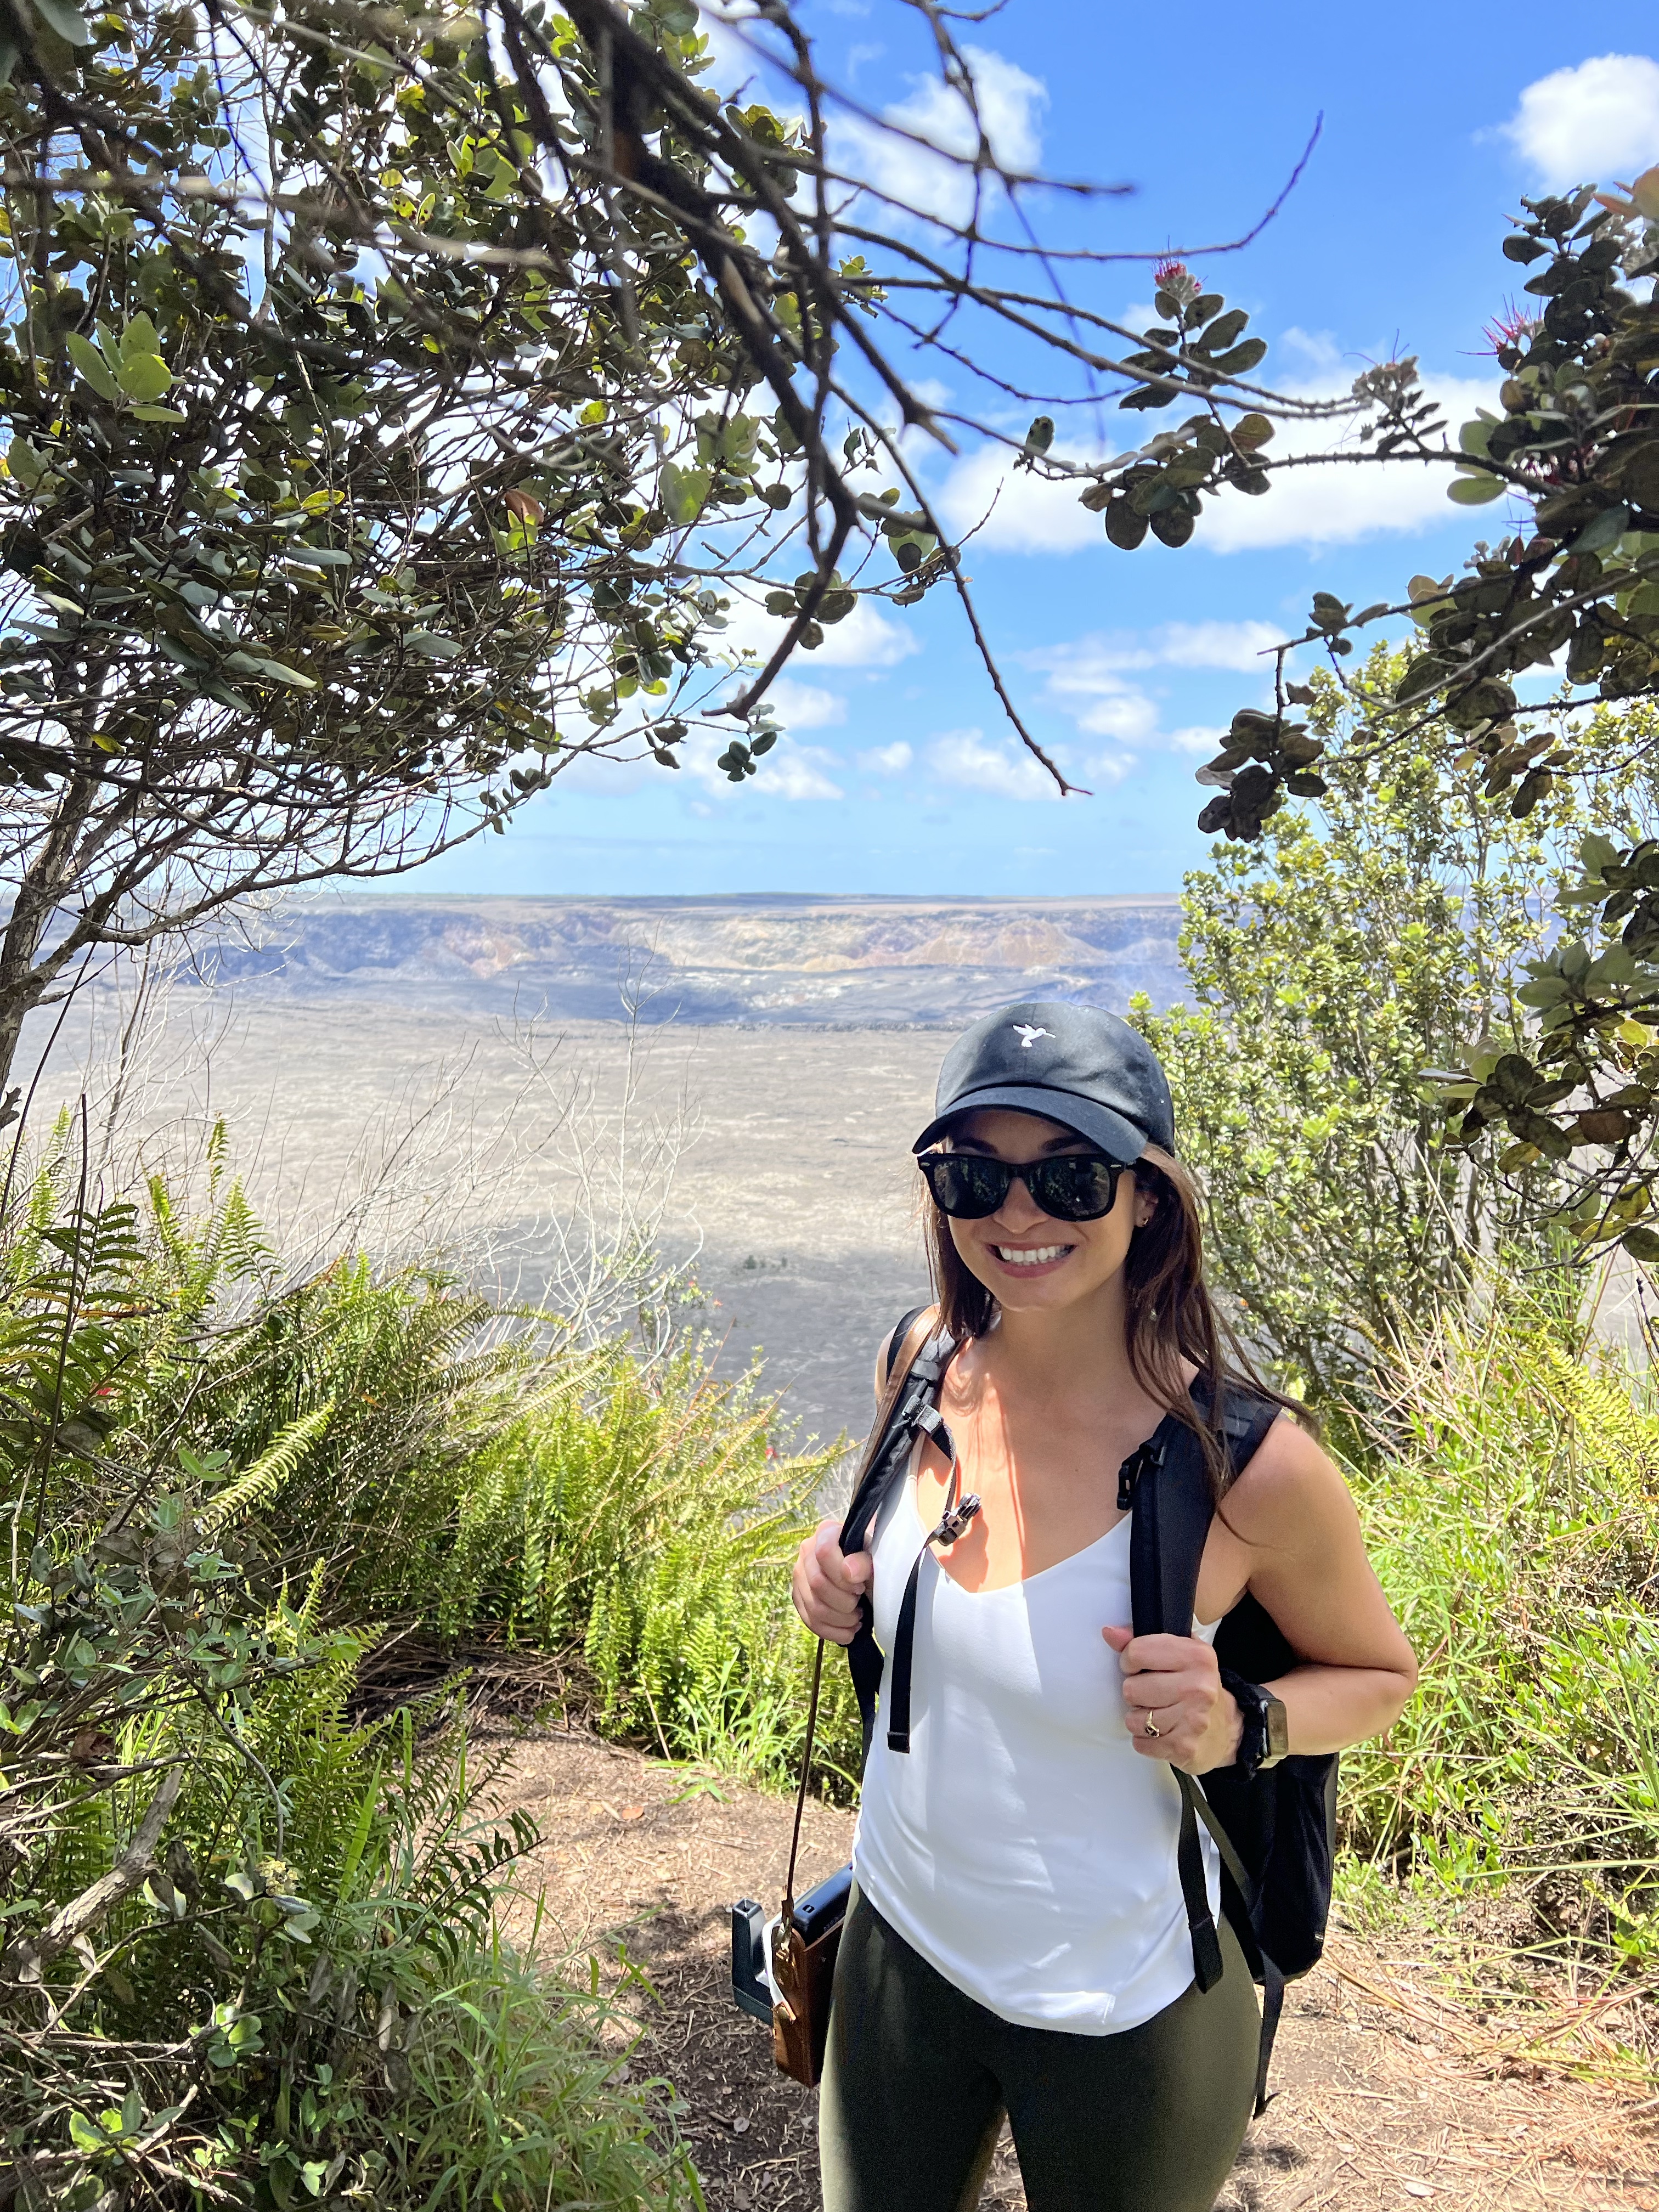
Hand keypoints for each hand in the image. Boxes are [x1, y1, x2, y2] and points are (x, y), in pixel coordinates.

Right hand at [793, 1518, 872, 1644]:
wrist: (865, 1572)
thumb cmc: (870, 1562)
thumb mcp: (874, 1558)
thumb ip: (864, 1562)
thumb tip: (848, 1572)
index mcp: (825, 1533)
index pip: (824, 1553)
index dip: (843, 1575)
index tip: (860, 1586)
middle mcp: (806, 1551)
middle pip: (817, 1584)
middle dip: (844, 1602)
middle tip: (860, 1604)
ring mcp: (799, 1575)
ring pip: (813, 1607)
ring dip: (840, 1620)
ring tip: (856, 1619)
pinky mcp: (799, 1597)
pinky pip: (809, 1621)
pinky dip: (832, 1632)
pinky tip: (848, 1631)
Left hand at [1102, 1625, 1243, 1775]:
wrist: (1226, 1728)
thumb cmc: (1194, 1686)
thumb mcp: (1177, 1654)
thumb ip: (1140, 1640)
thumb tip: (1110, 1633)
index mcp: (1197, 1656)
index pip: (1137, 1652)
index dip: (1130, 1661)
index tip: (1140, 1667)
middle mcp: (1198, 1687)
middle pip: (1131, 1689)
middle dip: (1135, 1692)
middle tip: (1152, 1694)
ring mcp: (1193, 1720)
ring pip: (1134, 1719)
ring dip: (1139, 1719)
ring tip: (1157, 1713)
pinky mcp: (1185, 1747)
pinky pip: (1141, 1743)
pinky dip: (1145, 1740)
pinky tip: (1161, 1732)